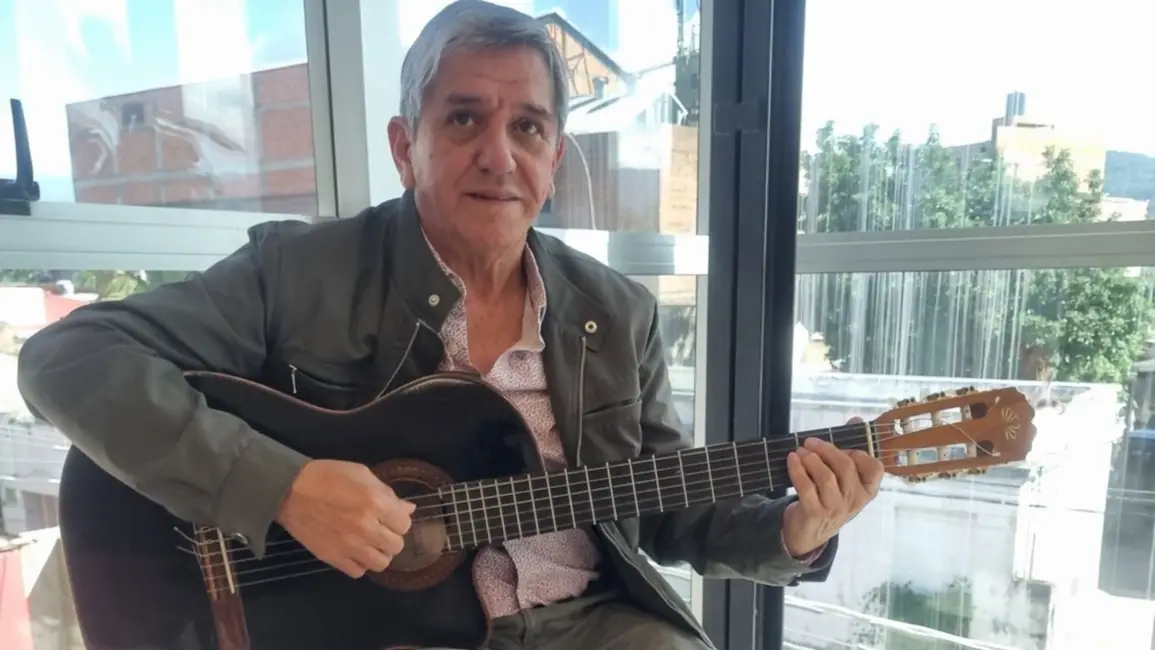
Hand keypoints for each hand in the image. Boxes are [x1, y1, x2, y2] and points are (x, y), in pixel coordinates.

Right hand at [275, 459, 415, 578]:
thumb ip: (387, 493)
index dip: (398, 519)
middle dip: (391, 536)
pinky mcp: (333, 558)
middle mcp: (366, 527)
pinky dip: (360, 563)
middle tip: (380, 528)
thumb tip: (408, 510)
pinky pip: (358, 572)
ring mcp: (349, 546)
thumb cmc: (328, 476)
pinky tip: (354, 551)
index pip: (405, 524)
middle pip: (396, 546)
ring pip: (381, 563)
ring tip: (369, 542)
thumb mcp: (362, 474)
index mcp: (375, 502)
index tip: (389, 515)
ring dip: (378, 553)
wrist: (289, 490)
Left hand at [782, 417, 883, 556]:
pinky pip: (806, 488)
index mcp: (867, 490)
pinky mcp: (814, 514)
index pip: (875, 468)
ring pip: (826, 477)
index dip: (859, 453)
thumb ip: (850, 449)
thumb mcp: (843, 479)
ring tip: (800, 451)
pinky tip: (792, 460)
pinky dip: (797, 470)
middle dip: (827, 450)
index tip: (843, 446)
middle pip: (846, 467)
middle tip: (810, 442)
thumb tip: (857, 419)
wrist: (809, 531)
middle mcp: (854, 500)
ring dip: (811, 459)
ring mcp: (835, 509)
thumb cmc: (829, 497)